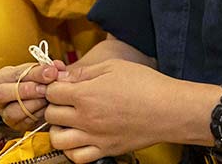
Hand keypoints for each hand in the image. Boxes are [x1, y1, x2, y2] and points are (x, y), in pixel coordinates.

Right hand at [0, 60, 66, 130]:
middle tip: (46, 89)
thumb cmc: (33, 83)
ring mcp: (4, 113)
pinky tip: (47, 109)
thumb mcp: (37, 72)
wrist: (35, 102)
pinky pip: (24, 122)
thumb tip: (57, 66)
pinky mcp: (15, 126)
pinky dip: (38, 115)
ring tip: (48, 99)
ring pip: (13, 111)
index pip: (15, 74)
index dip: (35, 73)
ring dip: (34, 104)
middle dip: (28, 90)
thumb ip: (47, 68)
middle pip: (4, 93)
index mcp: (0, 78)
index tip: (52, 72)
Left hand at [43, 59, 189, 162]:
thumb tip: (61, 76)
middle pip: (51, 115)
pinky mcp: (106, 151)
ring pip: (58, 140)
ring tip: (69, 121)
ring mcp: (95, 137)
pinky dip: (73, 150)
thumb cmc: (145, 85)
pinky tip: (79, 138)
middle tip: (66, 101)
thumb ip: (83, 72)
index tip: (62, 85)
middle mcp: (87, 119)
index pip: (51, 93)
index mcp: (86, 95)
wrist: (169, 110)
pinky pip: (77, 158)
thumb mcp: (112, 67)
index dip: (54, 86)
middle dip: (54, 105)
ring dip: (58, 130)